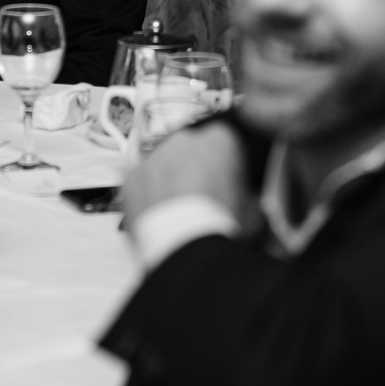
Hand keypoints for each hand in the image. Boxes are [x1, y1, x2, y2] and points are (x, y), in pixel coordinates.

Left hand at [120, 122, 249, 224]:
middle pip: (190, 150)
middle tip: (201, 199)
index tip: (226, 184)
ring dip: (169, 180)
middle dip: (194, 169)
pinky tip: (159, 214)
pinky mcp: (131, 175)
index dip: (226, 168)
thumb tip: (252, 205)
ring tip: (179, 211)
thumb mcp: (253, 213)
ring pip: (163, 163)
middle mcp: (184, 139)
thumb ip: (251, 200)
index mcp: (219, 139)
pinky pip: (140, 180)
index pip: (224, 144)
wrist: (184, 246)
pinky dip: (146, 193)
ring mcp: (155, 155)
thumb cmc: (218, 226)